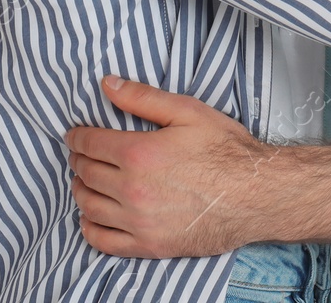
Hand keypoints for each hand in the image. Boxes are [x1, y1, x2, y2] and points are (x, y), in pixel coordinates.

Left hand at [65, 74, 268, 257]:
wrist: (255, 194)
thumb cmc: (225, 150)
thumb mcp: (187, 111)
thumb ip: (143, 98)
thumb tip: (107, 84)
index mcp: (138, 154)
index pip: (90, 144)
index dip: (77, 137)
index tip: (74, 135)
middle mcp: (132, 190)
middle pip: (87, 174)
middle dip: (78, 160)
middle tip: (80, 154)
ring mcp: (138, 222)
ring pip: (90, 207)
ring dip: (80, 191)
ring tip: (84, 181)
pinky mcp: (149, 246)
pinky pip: (103, 241)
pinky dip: (89, 228)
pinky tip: (91, 217)